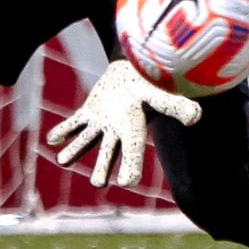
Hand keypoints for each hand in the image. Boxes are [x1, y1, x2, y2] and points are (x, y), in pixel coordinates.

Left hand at [45, 60, 201, 187]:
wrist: (135, 65)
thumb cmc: (150, 80)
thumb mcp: (161, 94)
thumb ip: (176, 107)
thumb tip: (196, 117)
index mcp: (134, 132)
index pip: (133, 157)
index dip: (130, 169)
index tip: (126, 182)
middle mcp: (117, 133)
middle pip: (107, 156)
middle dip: (102, 169)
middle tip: (98, 183)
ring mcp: (102, 123)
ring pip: (86, 142)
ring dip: (74, 150)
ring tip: (63, 159)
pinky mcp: (89, 112)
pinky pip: (74, 124)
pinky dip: (63, 131)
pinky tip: (52, 139)